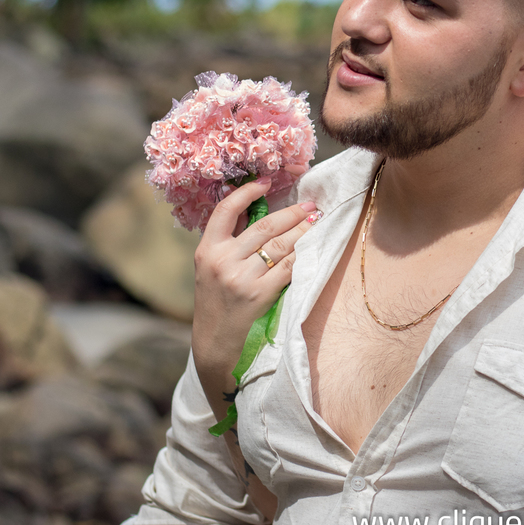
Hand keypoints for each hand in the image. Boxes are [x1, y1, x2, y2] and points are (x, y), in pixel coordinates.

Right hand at [192, 178, 320, 388]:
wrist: (215, 342)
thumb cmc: (217, 300)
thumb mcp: (211, 267)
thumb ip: (230, 240)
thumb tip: (256, 208)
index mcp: (206, 250)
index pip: (225, 211)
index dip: (247, 192)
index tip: (266, 182)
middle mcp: (222, 261)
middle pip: (265, 226)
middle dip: (292, 213)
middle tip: (311, 205)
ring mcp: (241, 278)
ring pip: (281, 245)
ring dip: (303, 230)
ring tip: (316, 221)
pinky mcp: (259, 295)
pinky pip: (288, 267)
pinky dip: (302, 255)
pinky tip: (312, 247)